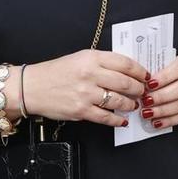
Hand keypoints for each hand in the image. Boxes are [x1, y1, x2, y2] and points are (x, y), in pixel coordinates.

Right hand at [19, 50, 149, 126]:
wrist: (31, 87)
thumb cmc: (55, 72)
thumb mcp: (79, 58)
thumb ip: (101, 63)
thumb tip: (126, 72)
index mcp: (91, 58)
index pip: (124, 63)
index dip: (139, 71)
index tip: (145, 76)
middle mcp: (90, 74)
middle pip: (126, 83)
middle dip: (139, 89)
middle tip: (142, 92)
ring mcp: (86, 94)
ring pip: (119, 101)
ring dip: (130, 104)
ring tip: (132, 105)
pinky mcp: (81, 110)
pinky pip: (106, 117)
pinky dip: (118, 120)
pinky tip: (122, 120)